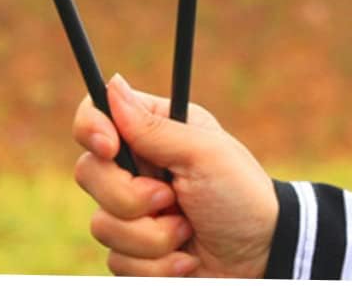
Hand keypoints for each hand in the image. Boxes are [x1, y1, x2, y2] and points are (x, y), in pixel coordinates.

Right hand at [72, 75, 278, 277]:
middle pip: (89, 173)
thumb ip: (154, 128)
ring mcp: (132, 212)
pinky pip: (118, 262)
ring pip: (102, 224)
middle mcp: (135, 168)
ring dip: (152, 237)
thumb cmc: (242, 196)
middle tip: (170, 198)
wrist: (262, 258)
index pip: (96, 114)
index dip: (91, 128)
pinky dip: (156, 265)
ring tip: (187, 230)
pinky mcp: (134, 252)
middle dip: (131, 197)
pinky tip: (186, 259)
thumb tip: (113, 85)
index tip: (110, 148)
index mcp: (151, 131)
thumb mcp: (204, 154)